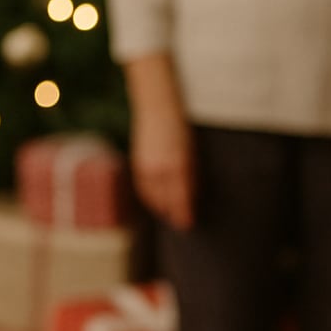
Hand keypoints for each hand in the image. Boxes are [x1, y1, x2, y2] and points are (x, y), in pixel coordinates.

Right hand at [131, 101, 195, 230]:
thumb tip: (191, 195)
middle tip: (182, 223)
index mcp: (177, 166)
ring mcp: (146, 166)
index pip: (180, 198)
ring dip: (161, 207)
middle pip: (166, 200)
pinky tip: (155, 201)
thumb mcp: (191, 151)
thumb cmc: (180, 126)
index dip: (184, 213)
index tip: (189, 223)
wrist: (157, 106)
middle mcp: (160, 169)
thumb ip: (190, 174)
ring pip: (152, 196)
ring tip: (169, 214)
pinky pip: (142, 187)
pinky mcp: (138, 162)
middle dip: (174, 213)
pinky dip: (149, 197)